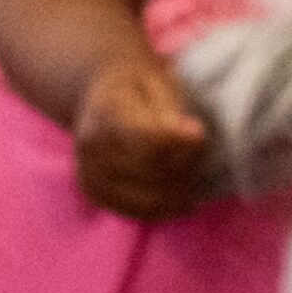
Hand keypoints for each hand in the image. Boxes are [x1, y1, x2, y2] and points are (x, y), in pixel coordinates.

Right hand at [72, 50, 210, 219]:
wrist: (97, 94)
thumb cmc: (138, 86)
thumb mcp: (157, 81)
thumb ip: (171, 109)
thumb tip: (192, 137)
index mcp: (106, 111)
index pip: (150, 141)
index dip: (181, 143)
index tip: (201, 133)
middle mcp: (91, 147)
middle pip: (153, 172)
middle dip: (187, 165)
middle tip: (201, 150)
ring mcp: (89, 175)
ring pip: (150, 200)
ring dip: (180, 189)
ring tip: (191, 168)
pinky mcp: (96, 195)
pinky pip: (140, 212)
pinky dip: (167, 205)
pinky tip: (179, 188)